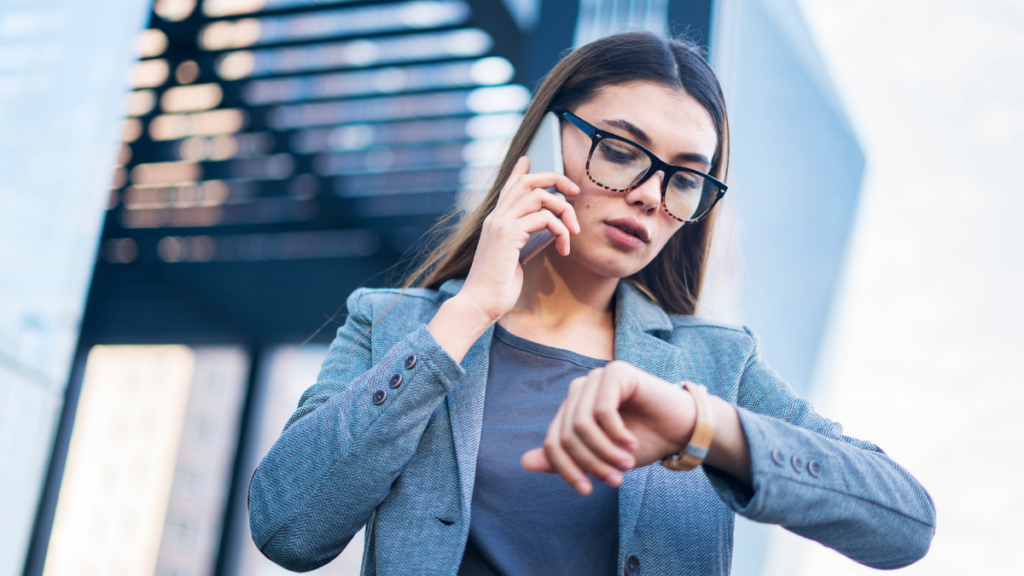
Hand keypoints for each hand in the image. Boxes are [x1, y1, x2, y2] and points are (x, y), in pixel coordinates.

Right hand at [454, 156, 580, 323]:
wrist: (478, 305)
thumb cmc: (497, 288)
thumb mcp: (514, 260)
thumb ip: (524, 241)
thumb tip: (546, 232)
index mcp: (495, 222)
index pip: (508, 188)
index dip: (519, 171)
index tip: (528, 160)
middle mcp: (496, 217)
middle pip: (527, 181)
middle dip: (555, 179)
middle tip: (574, 191)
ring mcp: (501, 223)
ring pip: (540, 196)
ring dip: (564, 210)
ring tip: (573, 232)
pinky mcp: (509, 234)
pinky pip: (544, 217)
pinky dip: (561, 230)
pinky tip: (563, 249)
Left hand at [521, 361, 696, 494]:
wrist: (682, 430)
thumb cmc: (642, 442)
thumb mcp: (601, 458)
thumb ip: (566, 458)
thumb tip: (524, 462)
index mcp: (572, 408)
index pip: (552, 441)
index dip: (566, 469)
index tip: (586, 491)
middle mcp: (580, 389)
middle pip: (567, 435)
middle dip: (590, 463)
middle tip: (615, 480)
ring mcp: (597, 378)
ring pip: (582, 424)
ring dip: (604, 452)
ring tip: (626, 465)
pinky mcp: (616, 372)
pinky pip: (602, 410)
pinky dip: (616, 433)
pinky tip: (632, 442)